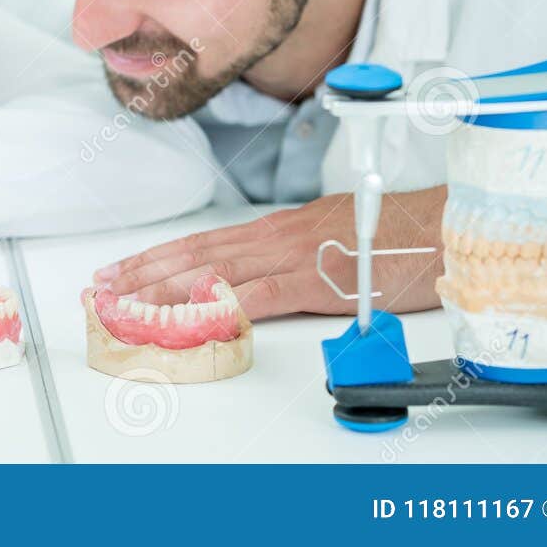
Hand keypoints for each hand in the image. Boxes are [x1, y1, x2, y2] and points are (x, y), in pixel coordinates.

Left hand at [92, 186, 447, 320]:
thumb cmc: (402, 237)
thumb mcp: (339, 237)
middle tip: (100, 287)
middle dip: (142, 272)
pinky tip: (189, 317)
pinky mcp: (315, 282)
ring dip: (162, 290)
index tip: (122, 270)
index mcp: (280, 228)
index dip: (159, 257)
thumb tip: (275, 270)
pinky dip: (219, 308)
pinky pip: (257, 299)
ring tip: (122, 303)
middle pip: (195, 255)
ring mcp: (292, 257)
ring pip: (212, 274)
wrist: (446, 228)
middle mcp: (276, 237)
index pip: (205, 244)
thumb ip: (302, 252)